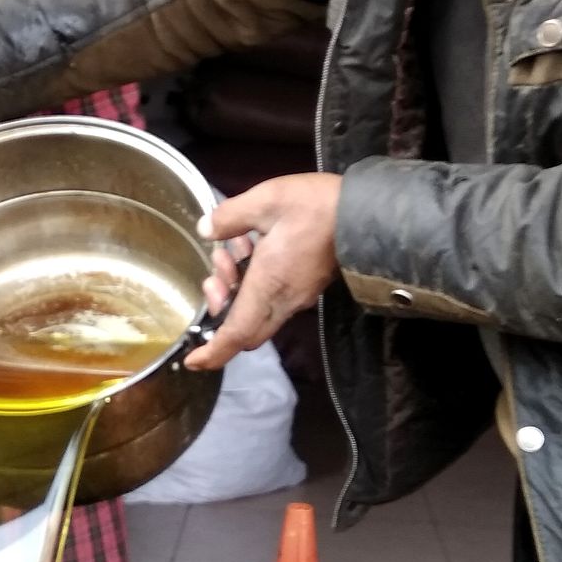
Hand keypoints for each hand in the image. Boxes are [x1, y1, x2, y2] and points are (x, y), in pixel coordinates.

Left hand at [184, 173, 341, 371]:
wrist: (368, 211)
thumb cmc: (316, 206)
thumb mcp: (266, 200)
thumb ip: (230, 217)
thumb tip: (205, 230)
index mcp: (269, 285)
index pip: (238, 333)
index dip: (213, 352)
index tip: (193, 361)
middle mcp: (285, 300)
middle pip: (246, 330)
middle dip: (222, 311)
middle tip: (213, 279)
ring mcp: (299, 296)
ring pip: (259, 313)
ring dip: (237, 292)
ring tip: (230, 252)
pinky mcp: (309, 286)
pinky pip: (274, 299)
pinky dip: (254, 284)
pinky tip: (251, 249)